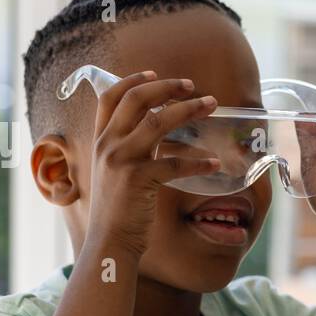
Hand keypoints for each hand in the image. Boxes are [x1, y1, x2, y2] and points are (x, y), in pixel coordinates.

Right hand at [85, 71, 221, 258]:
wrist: (110, 242)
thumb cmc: (118, 209)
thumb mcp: (116, 172)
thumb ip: (131, 149)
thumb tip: (158, 130)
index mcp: (100, 140)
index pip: (110, 97)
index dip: (132, 80)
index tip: (154, 73)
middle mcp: (107, 145)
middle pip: (136, 100)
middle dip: (166, 86)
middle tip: (191, 85)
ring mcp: (121, 160)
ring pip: (158, 121)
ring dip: (189, 109)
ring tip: (211, 105)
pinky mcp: (139, 179)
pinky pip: (175, 163)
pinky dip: (199, 162)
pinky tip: (215, 163)